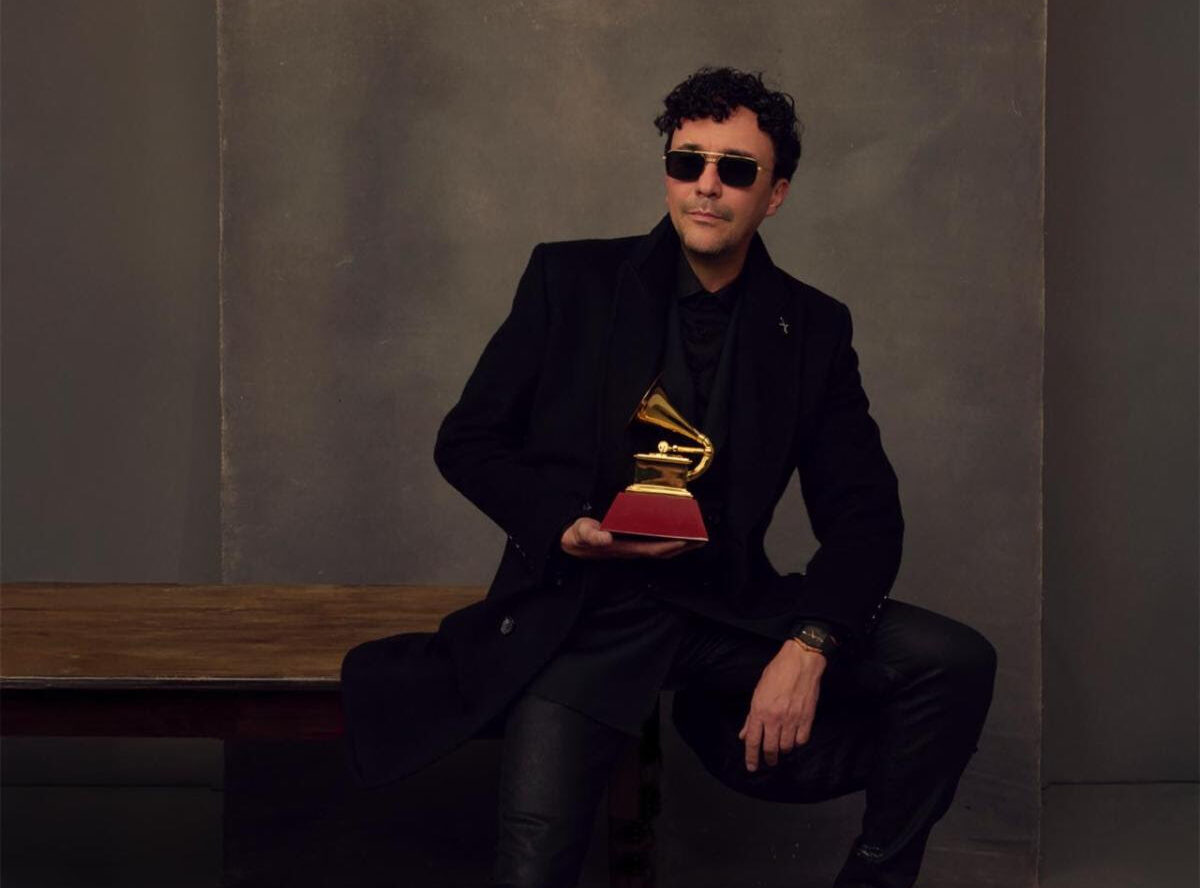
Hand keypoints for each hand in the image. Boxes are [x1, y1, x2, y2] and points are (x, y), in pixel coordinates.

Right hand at [560, 517, 700, 559]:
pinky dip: (668, 540)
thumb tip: (605, 538)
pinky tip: (676, 533)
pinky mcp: (630, 543)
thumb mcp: (580, 534)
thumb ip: (591, 536)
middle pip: (662, 552)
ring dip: (679, 546)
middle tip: (701, 539)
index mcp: (623, 548)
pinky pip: (655, 543)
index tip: (685, 541)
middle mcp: (631, 550)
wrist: (569, 543)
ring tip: (696, 538)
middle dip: (682, 548)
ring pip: (660, 549)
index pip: (651, 549)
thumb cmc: (576, 537)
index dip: (669, 546)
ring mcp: (632, 548)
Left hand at [738, 641, 824, 771]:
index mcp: (760, 711)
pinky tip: (794, 738)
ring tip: (781, 747)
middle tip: (769, 762)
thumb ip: (751, 716)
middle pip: (770, 748)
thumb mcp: (758, 692)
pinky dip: (797, 742)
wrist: (801, 662)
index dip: (751, 757)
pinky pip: (801, 740)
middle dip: (768, 759)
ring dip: (783, 750)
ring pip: (786, 747)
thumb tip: (744, 735)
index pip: (753, 741)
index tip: (751, 767)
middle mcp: (775, 718)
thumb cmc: (777, 673)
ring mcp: (792, 719)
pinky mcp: (807, 718)